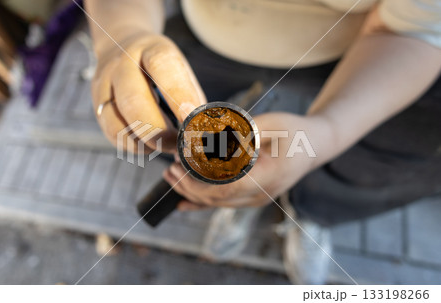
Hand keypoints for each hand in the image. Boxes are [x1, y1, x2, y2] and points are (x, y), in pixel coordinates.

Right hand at [91, 33, 205, 152]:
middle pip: (133, 101)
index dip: (179, 96)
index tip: (193, 121)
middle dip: (158, 131)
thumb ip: (192, 99)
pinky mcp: (96, 104)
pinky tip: (149, 143)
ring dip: (145, 143)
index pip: (163, 67)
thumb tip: (203, 134)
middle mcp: (123, 64)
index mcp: (151, 49)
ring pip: (116, 124)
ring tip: (165, 144)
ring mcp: (104, 85)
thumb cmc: (161, 67)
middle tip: (178, 144)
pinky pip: (112, 134)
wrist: (120, 44)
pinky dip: (134, 145)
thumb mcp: (180, 70)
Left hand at [163, 113, 322, 209]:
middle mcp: (261, 193)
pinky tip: (184, 202)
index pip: (225, 188)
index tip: (179, 166)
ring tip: (171, 178)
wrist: (315, 145)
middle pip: (217, 200)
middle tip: (169, 171)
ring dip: (192, 193)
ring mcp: (257, 198)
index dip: (197, 182)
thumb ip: (243, 130)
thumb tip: (212, 134)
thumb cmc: (296, 132)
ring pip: (218, 204)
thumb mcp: (272, 123)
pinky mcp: (253, 196)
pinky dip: (202, 202)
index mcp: (267, 176)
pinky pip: (224, 203)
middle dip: (188, 187)